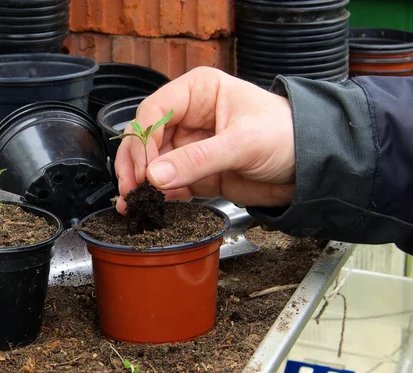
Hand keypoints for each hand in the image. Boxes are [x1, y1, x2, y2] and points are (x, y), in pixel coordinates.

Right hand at [114, 67, 295, 213]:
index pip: (155, 111)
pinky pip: (170, 183)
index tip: (144, 170)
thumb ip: (198, 160)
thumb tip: (155, 176)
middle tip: (132, 189)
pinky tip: (151, 206)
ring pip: (152, 163)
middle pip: (146, 138)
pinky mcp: (197, 172)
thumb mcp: (242, 143)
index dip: (143, 140)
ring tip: (135, 202)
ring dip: (141, 183)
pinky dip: (159, 196)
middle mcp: (189, 117)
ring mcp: (191, 146)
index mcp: (198, 92)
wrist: (312, 166)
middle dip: (136, 164)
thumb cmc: (287, 134)